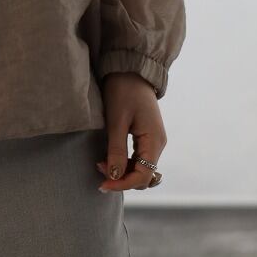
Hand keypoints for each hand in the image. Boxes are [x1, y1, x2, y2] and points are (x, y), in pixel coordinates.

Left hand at [96, 72, 165, 191]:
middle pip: (144, 176)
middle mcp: (158, 144)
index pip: (143, 176)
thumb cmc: (123, 93)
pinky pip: (139, 159)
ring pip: (141, 169)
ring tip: (101, 163)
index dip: (122, 184)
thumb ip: (116, 151)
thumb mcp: (116, 122)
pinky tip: (109, 158)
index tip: (102, 185)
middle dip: (121, 179)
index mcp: (154, 142)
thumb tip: (115, 177)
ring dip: (123, 172)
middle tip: (98, 168)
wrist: (130, 72)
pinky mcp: (147, 137)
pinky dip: (125, 163)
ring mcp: (154, 141)